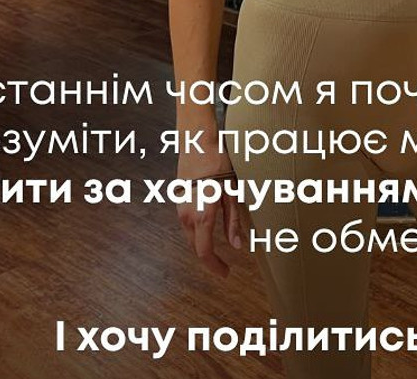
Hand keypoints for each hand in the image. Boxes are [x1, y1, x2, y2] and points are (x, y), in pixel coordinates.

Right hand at [175, 140, 243, 277]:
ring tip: (218, 253)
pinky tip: (208, 233)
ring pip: (191, 237)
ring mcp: (180, 209)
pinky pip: (187, 226)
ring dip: (202, 247)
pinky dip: (197, 235)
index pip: (204, 253)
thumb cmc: (218, 165)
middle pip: (196, 248)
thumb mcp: (232, 193)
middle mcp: (187, 216)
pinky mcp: (179, 202)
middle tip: (224, 268)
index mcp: (202, 216)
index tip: (226, 274)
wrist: (197, 143)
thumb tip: (238, 246)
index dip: (215, 267)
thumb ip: (233, 222)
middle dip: (209, 260)